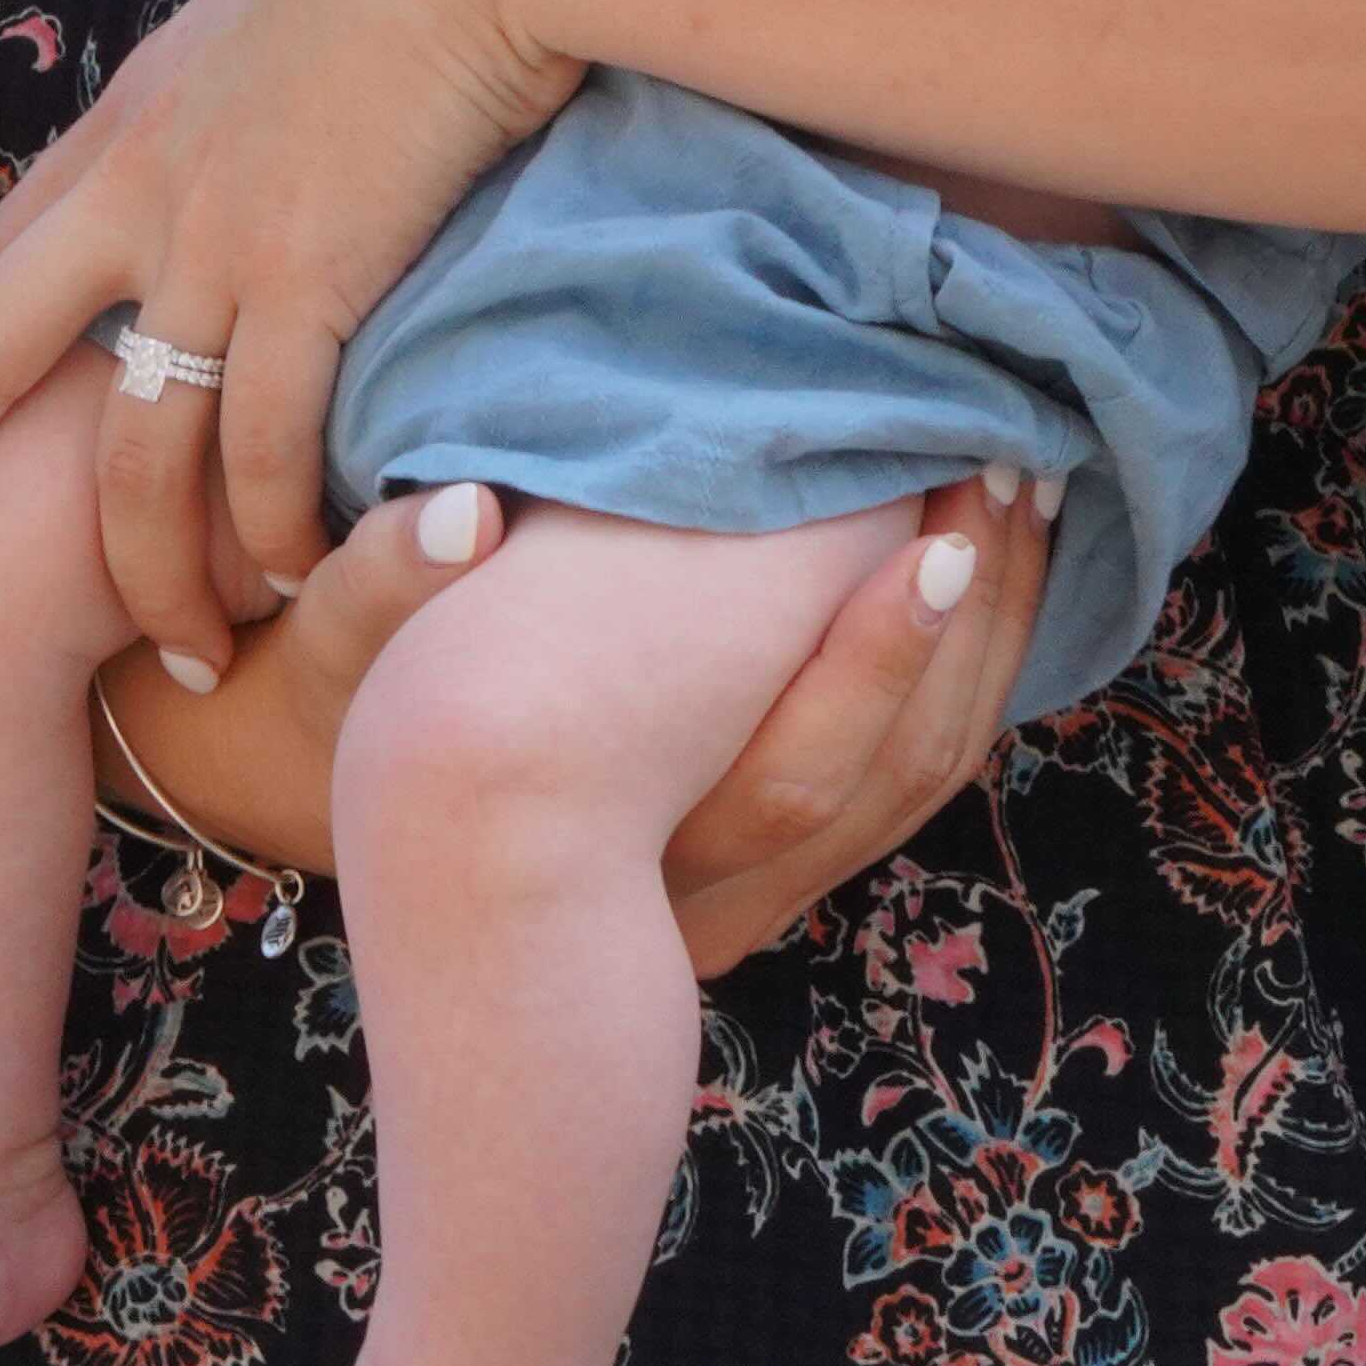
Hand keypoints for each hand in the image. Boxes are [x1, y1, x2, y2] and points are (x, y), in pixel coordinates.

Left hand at [0, 0, 606, 672]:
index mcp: (133, 118)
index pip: (2, 275)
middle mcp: (139, 185)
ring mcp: (213, 232)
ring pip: (135, 454)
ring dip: (153, 574)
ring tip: (189, 662)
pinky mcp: (310, 267)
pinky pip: (267, 444)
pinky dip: (276, 526)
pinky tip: (304, 577)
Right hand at [106, 468, 1047, 971]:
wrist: (368, 826)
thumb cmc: (350, 718)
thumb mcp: (349, 654)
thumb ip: (392, 582)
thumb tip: (464, 513)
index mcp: (603, 850)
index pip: (786, 772)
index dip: (884, 648)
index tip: (940, 508)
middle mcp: (691, 898)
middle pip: (885, 780)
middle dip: (972, 622)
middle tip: (1014, 467)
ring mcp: (748, 894)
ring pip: (916, 786)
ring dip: (989, 636)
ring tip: (1015, 493)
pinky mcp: (783, 863)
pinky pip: (910, 777)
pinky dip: (966, 666)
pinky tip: (984, 562)